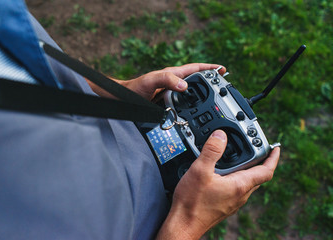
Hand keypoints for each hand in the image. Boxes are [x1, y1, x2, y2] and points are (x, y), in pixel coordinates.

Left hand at [86, 63, 225, 99]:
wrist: (123, 100)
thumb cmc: (134, 88)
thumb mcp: (151, 81)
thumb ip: (167, 79)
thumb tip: (185, 85)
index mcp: (173, 74)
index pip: (196, 68)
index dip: (210, 68)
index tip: (223, 70)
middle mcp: (174, 83)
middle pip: (196, 80)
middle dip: (211, 81)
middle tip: (223, 85)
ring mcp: (171, 93)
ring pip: (191, 93)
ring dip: (203, 95)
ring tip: (214, 99)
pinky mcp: (168, 103)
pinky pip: (184, 103)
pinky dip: (192, 106)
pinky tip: (196, 112)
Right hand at [156, 130, 279, 239]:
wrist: (183, 224)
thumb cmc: (192, 203)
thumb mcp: (200, 171)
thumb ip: (211, 151)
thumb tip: (220, 135)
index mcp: (240, 186)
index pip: (266, 171)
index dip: (273, 157)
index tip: (275, 148)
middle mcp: (240, 196)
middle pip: (258, 177)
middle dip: (260, 162)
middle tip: (257, 149)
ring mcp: (233, 202)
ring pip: (247, 183)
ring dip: (247, 170)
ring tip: (238, 158)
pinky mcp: (225, 205)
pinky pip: (237, 189)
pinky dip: (236, 178)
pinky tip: (222, 174)